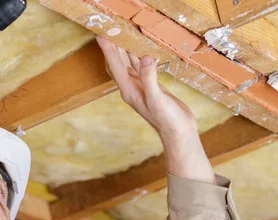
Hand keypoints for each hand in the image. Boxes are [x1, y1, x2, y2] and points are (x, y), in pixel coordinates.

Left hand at [96, 36, 215, 183]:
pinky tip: (138, 49)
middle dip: (112, 47)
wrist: (177, 132)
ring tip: (118, 34)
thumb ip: (150, 78)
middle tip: (107, 30)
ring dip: (123, 50)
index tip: (100, 35)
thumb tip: (144, 59)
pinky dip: (137, 56)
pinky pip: (140, 67)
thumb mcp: (157, 98)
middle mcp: (131, 87)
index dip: (107, 50)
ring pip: (128, 64)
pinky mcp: (150, 86)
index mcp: (129, 90)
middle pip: (118, 63)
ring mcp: (140, 86)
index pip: (115, 66)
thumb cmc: (166, 119)